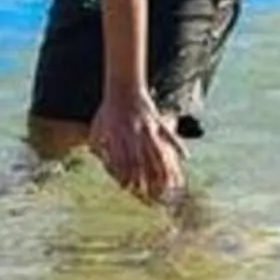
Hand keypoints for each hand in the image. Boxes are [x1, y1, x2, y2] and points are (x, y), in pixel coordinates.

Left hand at [88, 85, 184, 202]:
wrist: (123, 87)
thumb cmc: (109, 109)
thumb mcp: (99, 124)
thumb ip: (97, 140)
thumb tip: (94, 155)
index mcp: (117, 134)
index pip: (121, 160)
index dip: (125, 175)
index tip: (129, 188)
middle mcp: (132, 133)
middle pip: (139, 160)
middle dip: (143, 177)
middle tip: (150, 192)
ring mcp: (147, 127)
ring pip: (157, 151)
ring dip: (164, 168)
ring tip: (171, 181)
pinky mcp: (158, 120)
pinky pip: (170, 135)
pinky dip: (179, 145)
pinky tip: (186, 158)